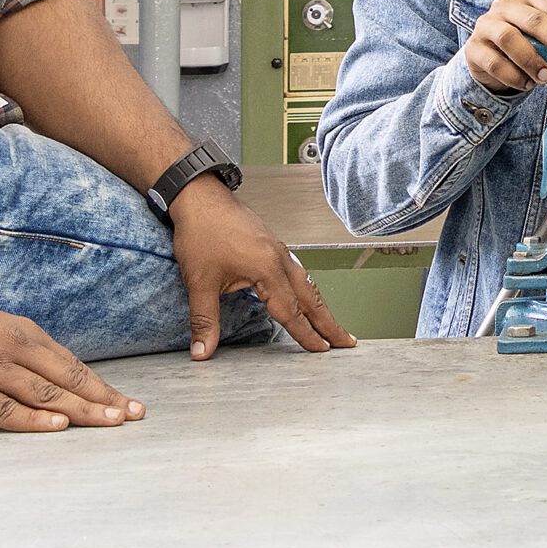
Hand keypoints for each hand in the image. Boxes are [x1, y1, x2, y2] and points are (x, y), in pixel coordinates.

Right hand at [0, 288, 143, 432]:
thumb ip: (17, 354)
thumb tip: (47, 381)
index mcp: (22, 334)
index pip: (72, 366)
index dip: (102, 387)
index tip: (127, 403)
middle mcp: (13, 350)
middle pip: (68, 380)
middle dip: (105, 400)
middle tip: (135, 416)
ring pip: (45, 396)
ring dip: (82, 411)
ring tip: (112, 423)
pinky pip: (5, 410)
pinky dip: (34, 420)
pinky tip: (59, 427)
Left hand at [169, 177, 357, 357]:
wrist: (200, 196)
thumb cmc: (202, 232)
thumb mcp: (199, 282)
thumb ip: (204, 320)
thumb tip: (202, 351)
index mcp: (267, 268)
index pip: (292, 311)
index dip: (307, 334)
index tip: (322, 351)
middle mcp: (279, 258)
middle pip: (312, 297)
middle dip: (329, 322)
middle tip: (347, 341)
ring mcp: (278, 250)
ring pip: (307, 283)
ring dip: (321, 306)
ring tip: (331, 324)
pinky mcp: (272, 244)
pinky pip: (297, 271)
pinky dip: (307, 289)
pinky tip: (304, 295)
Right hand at [462, 0, 546, 94]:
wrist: (494, 59)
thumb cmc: (531, 40)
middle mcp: (504, 4)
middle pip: (532, 19)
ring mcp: (485, 24)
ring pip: (508, 37)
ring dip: (532, 59)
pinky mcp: (473, 48)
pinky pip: (493, 61)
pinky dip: (513, 75)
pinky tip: (528, 85)